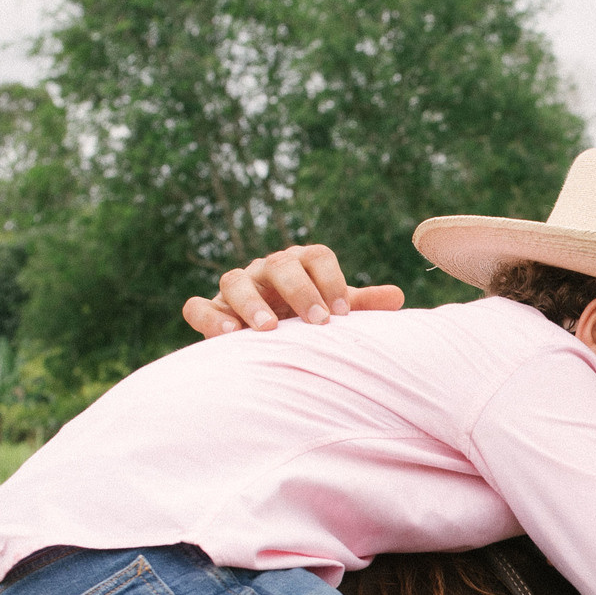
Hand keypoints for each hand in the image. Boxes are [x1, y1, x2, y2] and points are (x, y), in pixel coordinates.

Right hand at [181, 244, 405, 337]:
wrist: (275, 338)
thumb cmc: (310, 320)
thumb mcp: (335, 311)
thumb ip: (362, 305)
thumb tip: (398, 296)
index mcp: (301, 265)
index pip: (316, 256)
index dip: (330, 280)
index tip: (342, 314)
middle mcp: (267, 271)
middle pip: (278, 265)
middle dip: (299, 291)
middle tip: (317, 322)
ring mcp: (236, 288)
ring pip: (233, 280)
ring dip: (250, 303)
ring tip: (268, 329)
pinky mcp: (211, 310)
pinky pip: (198, 306)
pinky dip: (209, 317)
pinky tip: (227, 336)